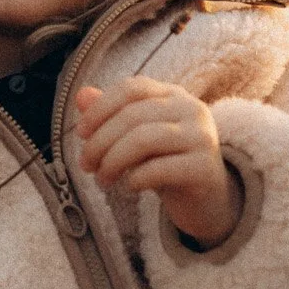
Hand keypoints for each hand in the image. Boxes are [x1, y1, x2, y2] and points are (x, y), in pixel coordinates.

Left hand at [74, 77, 243, 247]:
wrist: (208, 200)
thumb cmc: (166, 163)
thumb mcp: (137, 137)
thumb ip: (111, 115)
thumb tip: (81, 95)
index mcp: (174, 95)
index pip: (132, 88)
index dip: (101, 108)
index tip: (80, 133)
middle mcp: (192, 109)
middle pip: (133, 116)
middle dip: (100, 141)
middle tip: (86, 165)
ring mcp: (201, 137)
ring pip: (143, 139)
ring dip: (113, 161)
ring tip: (103, 179)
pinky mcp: (205, 168)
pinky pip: (160, 168)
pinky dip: (136, 178)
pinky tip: (129, 187)